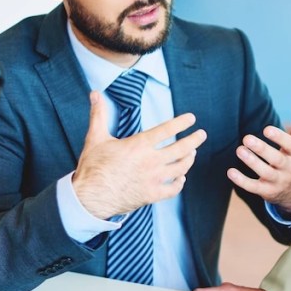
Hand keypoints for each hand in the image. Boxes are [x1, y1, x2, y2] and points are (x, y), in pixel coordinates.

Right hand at [74, 91, 206, 218]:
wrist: (88, 198)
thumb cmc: (92, 167)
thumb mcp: (95, 138)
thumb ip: (99, 114)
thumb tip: (94, 93)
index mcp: (139, 145)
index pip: (167, 130)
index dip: (181, 123)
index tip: (192, 118)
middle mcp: (150, 161)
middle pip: (180, 149)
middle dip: (194, 140)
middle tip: (202, 134)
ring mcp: (153, 179)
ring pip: (180, 168)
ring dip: (189, 159)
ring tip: (192, 153)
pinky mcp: (152, 195)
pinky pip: (173, 189)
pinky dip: (179, 182)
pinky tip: (181, 178)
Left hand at [228, 94, 290, 215]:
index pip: (290, 145)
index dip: (279, 138)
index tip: (267, 129)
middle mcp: (289, 168)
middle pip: (276, 159)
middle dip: (262, 150)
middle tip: (246, 138)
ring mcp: (278, 181)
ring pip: (264, 173)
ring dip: (252, 162)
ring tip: (239, 150)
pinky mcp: (267, 191)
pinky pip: (254, 187)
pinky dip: (242, 181)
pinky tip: (230, 172)